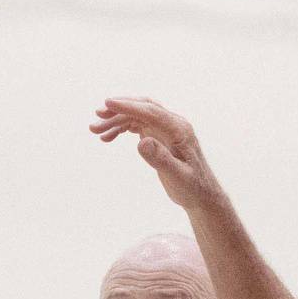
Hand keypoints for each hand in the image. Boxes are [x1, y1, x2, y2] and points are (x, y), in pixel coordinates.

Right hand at [90, 98, 218, 210]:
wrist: (201, 195)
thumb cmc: (192, 187)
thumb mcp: (177, 177)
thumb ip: (161, 159)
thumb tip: (142, 142)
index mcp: (179, 130)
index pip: (152, 112)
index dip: (129, 106)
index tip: (107, 103)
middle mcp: (173, 125)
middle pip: (143, 108)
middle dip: (118, 110)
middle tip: (96, 119)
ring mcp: (165, 129)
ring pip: (137, 117)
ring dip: (116, 121)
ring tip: (96, 131)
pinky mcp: (158, 136)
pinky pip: (137, 125)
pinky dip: (121, 128)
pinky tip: (108, 137)